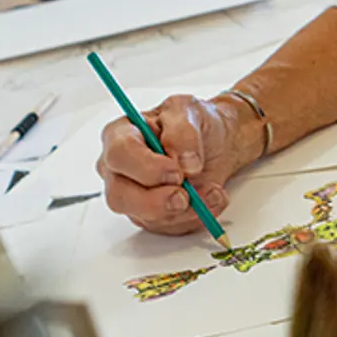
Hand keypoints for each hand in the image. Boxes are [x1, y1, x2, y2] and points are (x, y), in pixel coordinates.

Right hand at [96, 94, 258, 234]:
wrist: (216, 142)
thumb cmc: (194, 122)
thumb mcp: (189, 109)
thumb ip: (183, 132)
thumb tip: (185, 162)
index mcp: (120, 135)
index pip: (119, 155)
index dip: (146, 167)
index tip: (176, 171)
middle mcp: (120, 169)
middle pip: (120, 196)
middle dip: (156, 201)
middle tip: (185, 196)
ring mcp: (133, 195)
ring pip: (146, 217)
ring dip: (185, 210)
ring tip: (213, 191)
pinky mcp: (151, 216)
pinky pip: (169, 226)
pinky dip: (195, 217)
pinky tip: (211, 198)